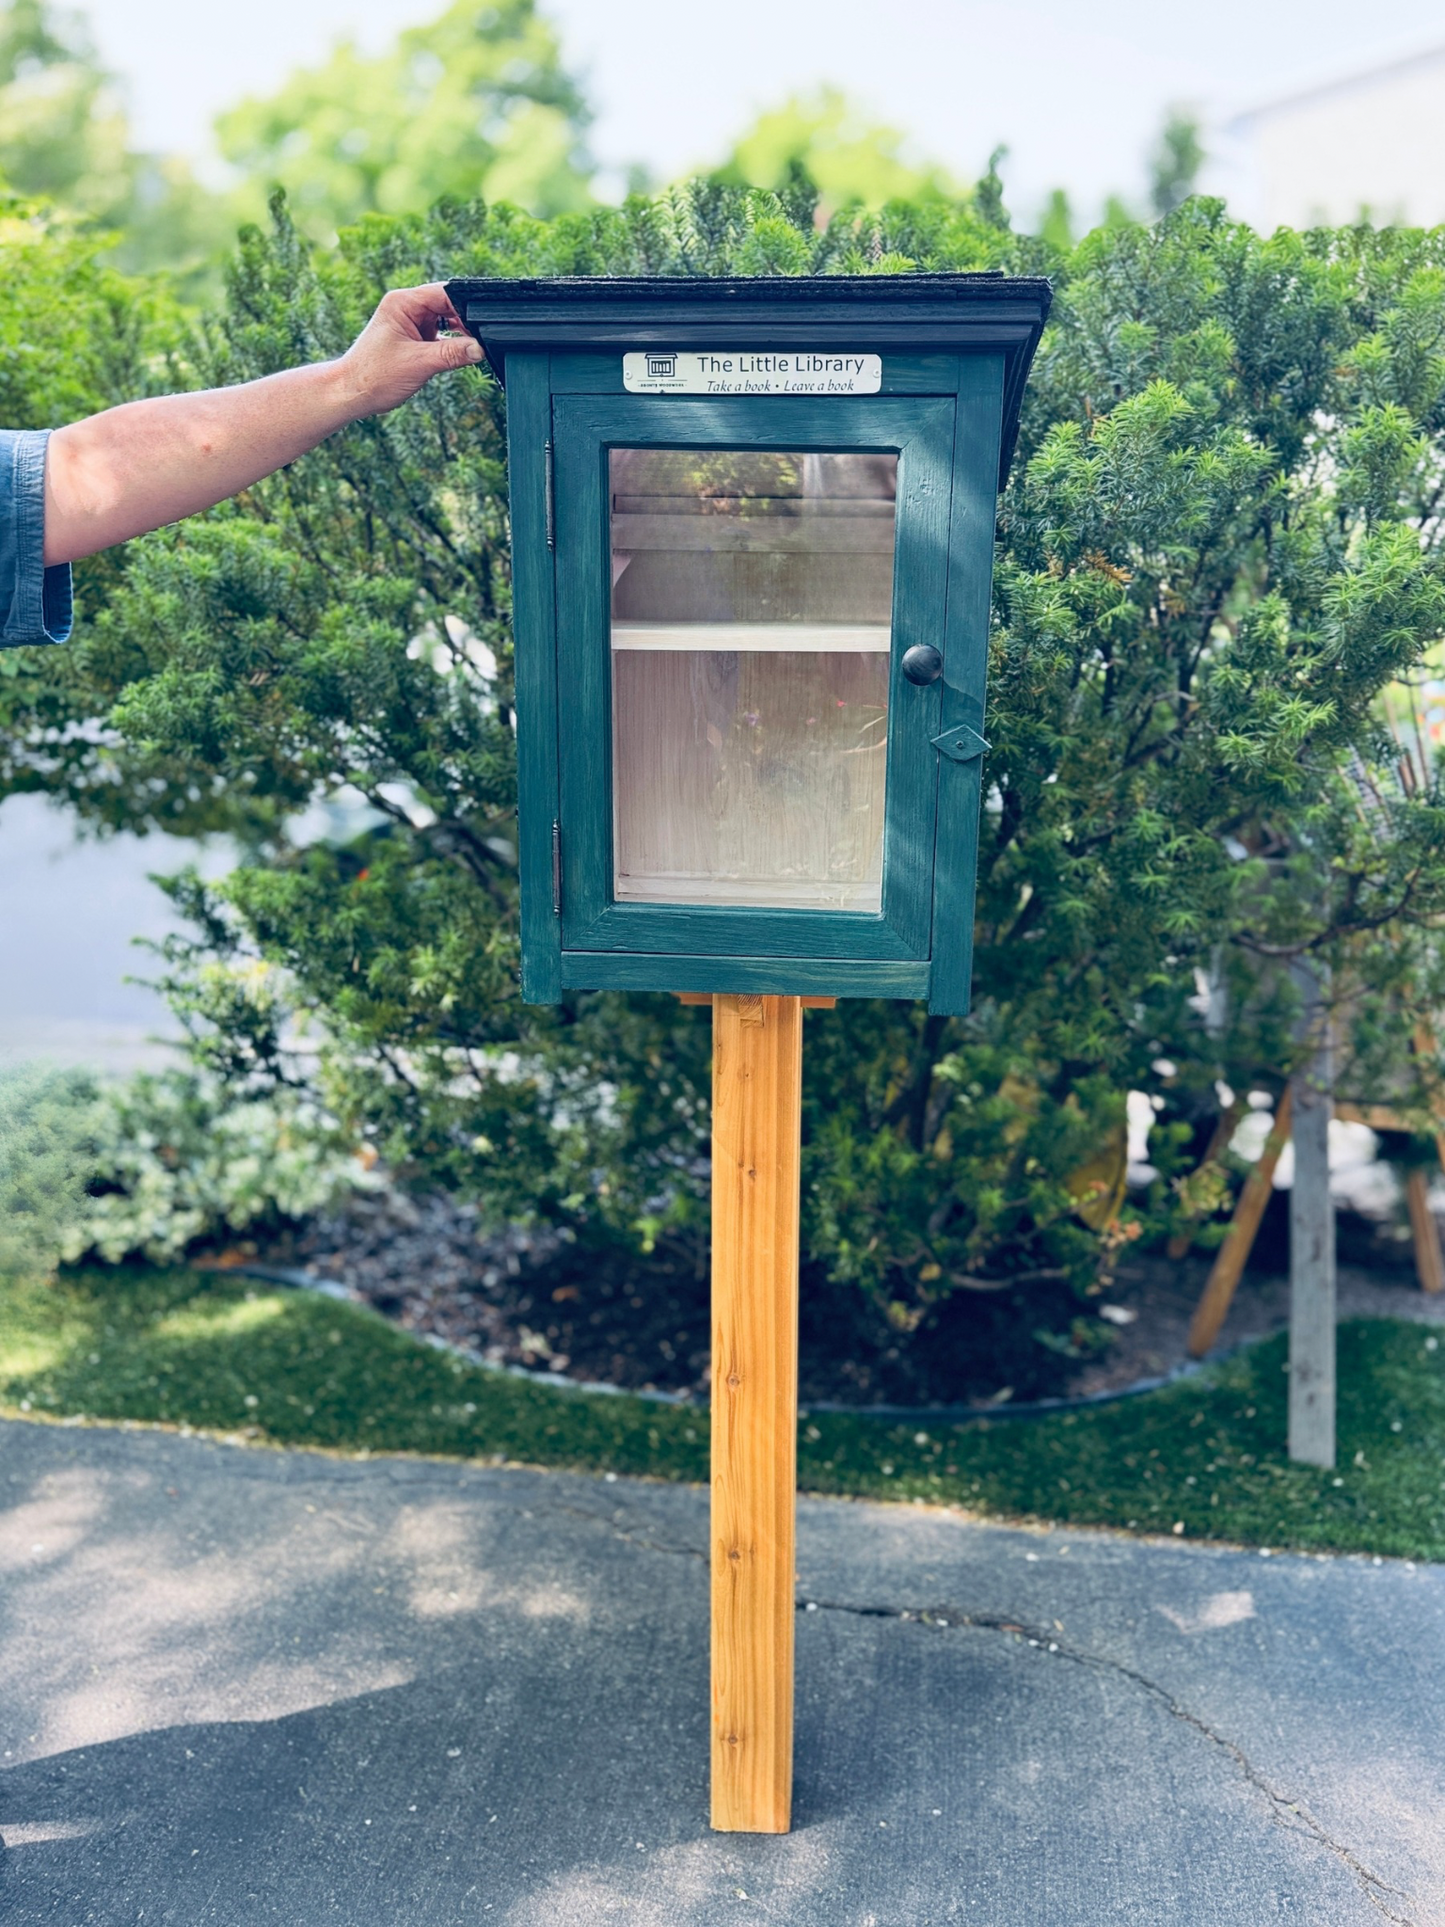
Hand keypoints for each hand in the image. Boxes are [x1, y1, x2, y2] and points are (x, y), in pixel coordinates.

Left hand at [334, 283, 484, 419]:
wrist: (353, 393)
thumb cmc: (375, 375)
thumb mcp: (419, 363)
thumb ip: (452, 354)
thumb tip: (480, 349)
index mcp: (402, 302)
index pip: (444, 293)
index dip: (466, 306)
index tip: (485, 321)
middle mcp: (406, 307)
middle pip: (447, 305)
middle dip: (466, 321)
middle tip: (482, 338)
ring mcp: (410, 322)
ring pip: (446, 321)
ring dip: (460, 334)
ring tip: (472, 349)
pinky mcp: (414, 338)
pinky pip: (440, 335)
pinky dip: (452, 344)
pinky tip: (461, 354)